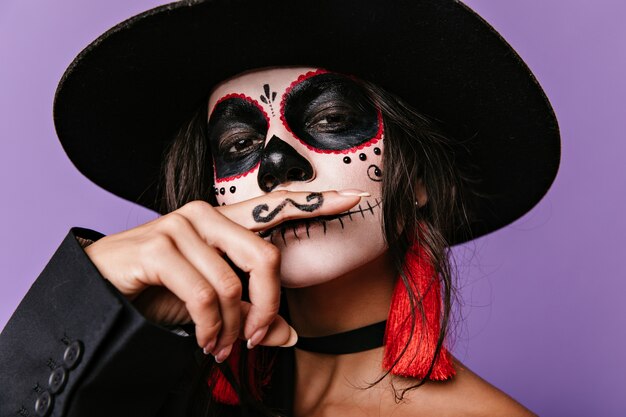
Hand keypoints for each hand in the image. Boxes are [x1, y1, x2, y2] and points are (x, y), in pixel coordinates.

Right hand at [84, 189, 366, 360]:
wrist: (102, 292)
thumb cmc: (159, 290)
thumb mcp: (214, 304)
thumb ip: (251, 311)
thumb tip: (289, 335)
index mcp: (223, 221)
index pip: (277, 208)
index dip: (318, 203)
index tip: (355, 198)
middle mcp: (205, 215)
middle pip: (265, 257)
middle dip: (267, 306)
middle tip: (256, 338)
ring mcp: (180, 226)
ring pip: (231, 284)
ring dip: (229, 328)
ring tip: (218, 345)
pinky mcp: (158, 247)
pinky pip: (203, 296)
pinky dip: (208, 327)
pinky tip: (202, 339)